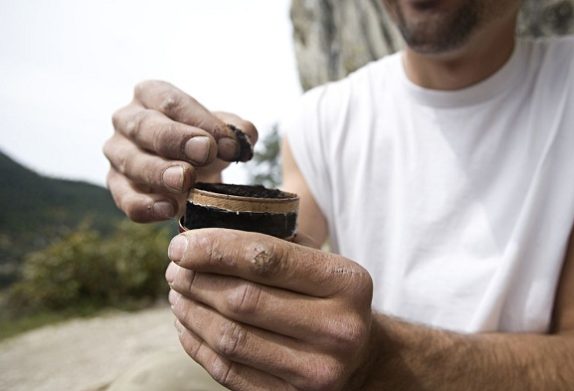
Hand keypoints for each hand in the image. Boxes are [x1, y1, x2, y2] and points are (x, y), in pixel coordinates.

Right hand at [103, 80, 257, 221]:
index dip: (200, 120)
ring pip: (133, 162)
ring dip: (160, 172)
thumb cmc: (202, 141)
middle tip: (205, 152)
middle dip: (177, 140)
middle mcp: (127, 120)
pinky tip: (169, 209)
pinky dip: (146, 206)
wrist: (190, 171)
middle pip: (146, 127)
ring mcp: (118, 154)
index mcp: (150, 95)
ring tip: (185, 181)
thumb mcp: (221, 131)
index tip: (228, 142)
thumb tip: (244, 135)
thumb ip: (235, 129)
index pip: (170, 101)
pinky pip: (126, 199)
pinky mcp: (117, 187)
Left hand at [165, 229, 373, 389]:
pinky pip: (228, 370)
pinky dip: (197, 344)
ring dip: (192, 311)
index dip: (215, 249)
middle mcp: (338, 329)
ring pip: (230, 338)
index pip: (267, 259)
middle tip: (175, 268)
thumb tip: (204, 235)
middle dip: (197, 280)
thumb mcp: (322, 263)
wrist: (362, 357)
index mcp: (347, 283)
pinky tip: (186, 323)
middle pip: (243, 300)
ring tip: (177, 292)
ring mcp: (316, 370)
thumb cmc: (330, 299)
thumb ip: (277, 246)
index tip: (182, 245)